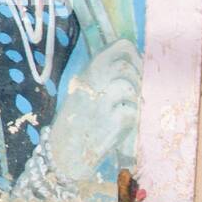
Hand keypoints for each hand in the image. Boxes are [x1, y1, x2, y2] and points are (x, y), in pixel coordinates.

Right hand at [45, 39, 141, 180]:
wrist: (65, 154)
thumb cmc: (77, 122)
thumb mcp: (82, 92)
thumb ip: (103, 76)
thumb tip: (134, 63)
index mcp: (88, 73)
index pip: (120, 47)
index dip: (133, 55)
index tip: (136, 64)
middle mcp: (94, 84)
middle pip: (127, 67)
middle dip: (136, 77)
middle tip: (134, 89)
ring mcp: (104, 103)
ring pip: (130, 89)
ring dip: (132, 99)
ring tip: (124, 109)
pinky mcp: (116, 122)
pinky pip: (133, 112)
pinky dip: (130, 119)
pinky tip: (119, 125)